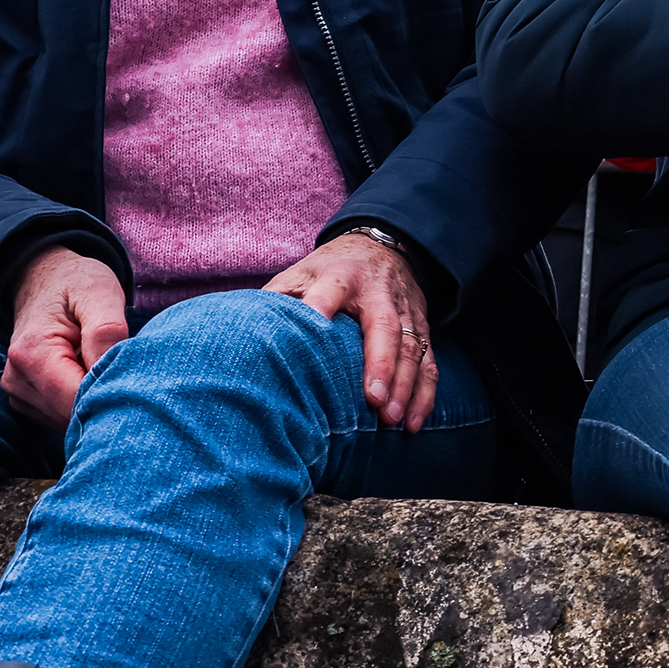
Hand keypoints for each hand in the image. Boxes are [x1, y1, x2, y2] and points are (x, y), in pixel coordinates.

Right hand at [4, 246, 130, 425]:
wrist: (45, 280)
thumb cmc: (76, 284)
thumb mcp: (99, 292)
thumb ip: (106, 331)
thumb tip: (110, 373)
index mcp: (32, 354)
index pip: (74, 401)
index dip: (110, 398)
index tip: (140, 386)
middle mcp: (17, 380)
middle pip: (70, 415)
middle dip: (105, 403)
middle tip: (134, 377)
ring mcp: (18, 393)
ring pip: (67, 421)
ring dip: (94, 404)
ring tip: (110, 372)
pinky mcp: (26, 401)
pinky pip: (61, 418)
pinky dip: (82, 405)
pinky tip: (93, 379)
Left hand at [267, 232, 439, 429]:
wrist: (382, 245)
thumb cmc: (329, 271)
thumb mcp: (299, 274)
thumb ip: (277, 301)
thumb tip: (238, 336)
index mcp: (339, 277)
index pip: (329, 293)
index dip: (320, 310)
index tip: (314, 332)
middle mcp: (377, 294)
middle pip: (384, 327)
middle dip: (381, 364)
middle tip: (373, 400)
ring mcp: (405, 311)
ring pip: (413, 348)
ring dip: (406, 386)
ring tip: (393, 421)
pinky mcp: (422, 327)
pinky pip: (430, 362)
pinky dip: (425, 393)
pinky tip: (413, 422)